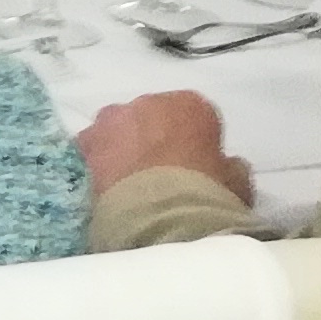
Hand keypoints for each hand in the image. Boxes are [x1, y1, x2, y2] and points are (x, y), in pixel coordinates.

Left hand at [79, 91, 246, 200]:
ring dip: (120, 148)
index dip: (192, 140)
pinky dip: (96, 165)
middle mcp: (145, 102)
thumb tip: (228, 166)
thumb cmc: (205, 195)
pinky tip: (105, 189)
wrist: (158, 217)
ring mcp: (110, 121)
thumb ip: (230, 167)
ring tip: (127, 184)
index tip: (193, 164)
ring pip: (115, 130)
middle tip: (156, 174)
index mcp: (189, 104)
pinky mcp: (83, 145)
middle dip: (150, 139)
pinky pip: (90, 151)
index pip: (191, 114)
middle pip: (148, 118)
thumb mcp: (237, 183)